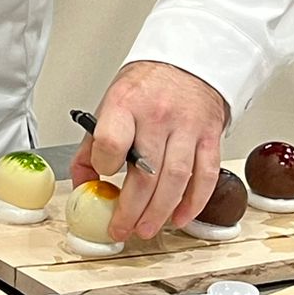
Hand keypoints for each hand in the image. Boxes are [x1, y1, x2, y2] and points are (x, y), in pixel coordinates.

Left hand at [71, 60, 229, 239]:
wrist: (188, 65)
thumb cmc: (145, 88)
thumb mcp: (109, 105)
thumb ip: (93, 145)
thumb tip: (83, 183)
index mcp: (124, 104)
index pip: (110, 141)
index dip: (104, 166)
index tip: (102, 177)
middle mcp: (156, 116)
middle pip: (146, 172)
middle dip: (132, 209)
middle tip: (123, 228)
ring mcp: (186, 128)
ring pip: (176, 179)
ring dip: (160, 212)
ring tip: (146, 229)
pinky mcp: (210, 138)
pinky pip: (205, 176)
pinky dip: (194, 203)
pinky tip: (179, 218)